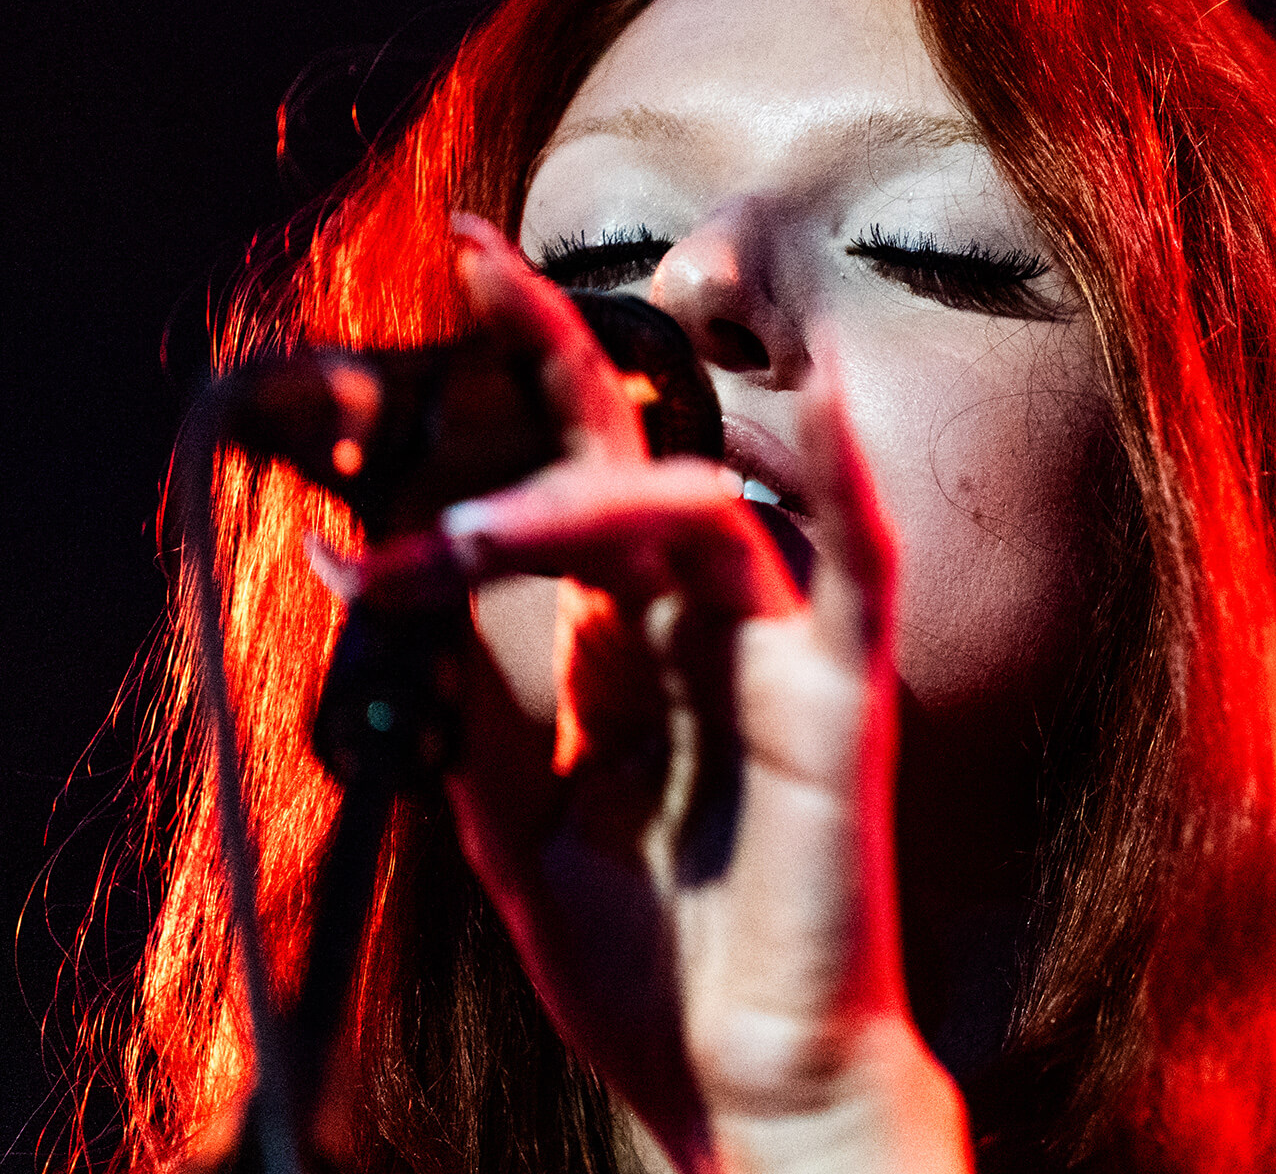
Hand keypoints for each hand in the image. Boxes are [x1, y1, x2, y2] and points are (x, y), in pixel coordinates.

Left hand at [357, 216, 965, 1173]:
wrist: (739, 1078)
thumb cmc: (646, 954)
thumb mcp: (510, 803)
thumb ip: (463, 679)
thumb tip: (361, 554)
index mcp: (638, 635)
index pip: (577, 466)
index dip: (522, 368)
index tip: (457, 267)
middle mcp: (712, 618)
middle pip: (638, 446)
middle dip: (557, 346)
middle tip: (472, 258)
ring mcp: (781, 648)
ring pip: (706, 501)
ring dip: (582, 489)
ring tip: (461, 539)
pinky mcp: (841, 697)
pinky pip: (853, 565)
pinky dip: (836, 478)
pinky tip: (810, 399)